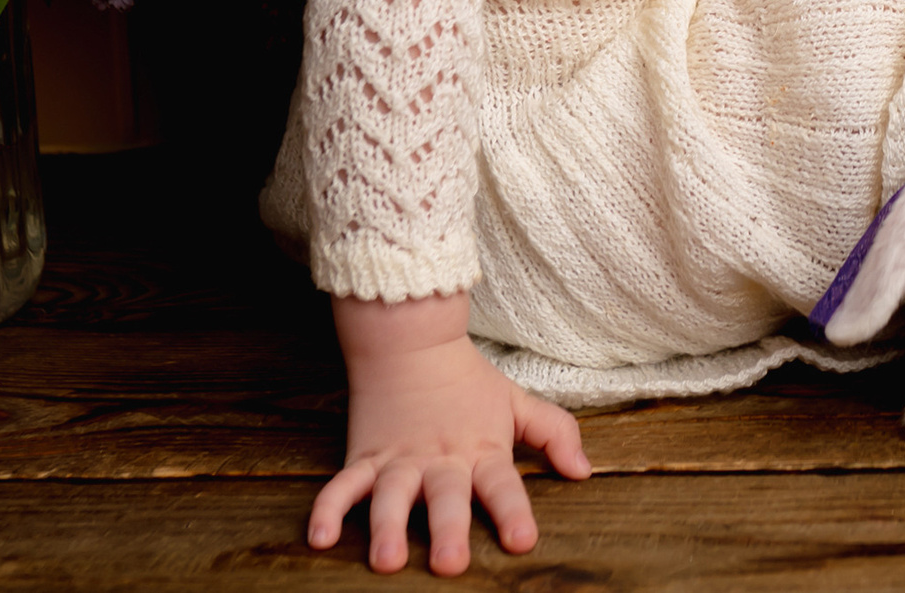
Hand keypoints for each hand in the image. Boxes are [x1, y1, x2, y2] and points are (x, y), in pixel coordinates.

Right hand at [309, 291, 591, 574]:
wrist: (412, 342)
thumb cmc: (470, 382)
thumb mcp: (518, 402)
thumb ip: (554, 434)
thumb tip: (584, 472)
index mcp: (482, 450)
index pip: (502, 485)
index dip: (512, 512)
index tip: (522, 541)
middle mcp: (440, 461)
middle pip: (446, 497)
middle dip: (448, 530)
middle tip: (449, 563)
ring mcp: (399, 460)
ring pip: (391, 496)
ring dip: (387, 527)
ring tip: (386, 560)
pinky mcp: (364, 457)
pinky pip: (342, 485)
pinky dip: (328, 509)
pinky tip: (320, 537)